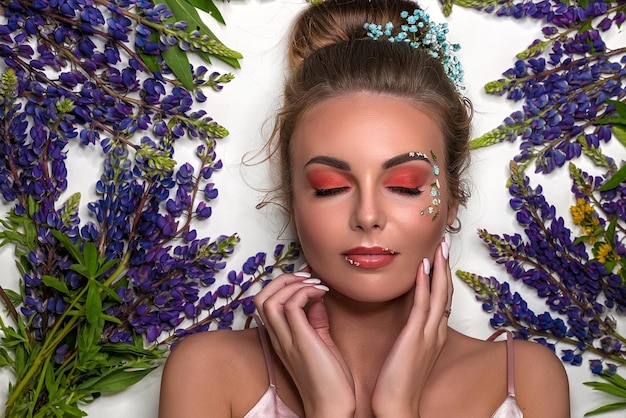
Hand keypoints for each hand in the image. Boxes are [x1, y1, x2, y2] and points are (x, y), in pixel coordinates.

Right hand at [254, 267, 355, 416]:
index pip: (266, 303)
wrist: (332, 408)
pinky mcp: (301, 342)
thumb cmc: (330, 381)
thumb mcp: (322, 343)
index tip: (306, 279)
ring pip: (269, 300)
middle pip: (261, 298)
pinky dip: (304, 292)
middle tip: (306, 276)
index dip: (282, 285)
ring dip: (292, 284)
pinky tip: (321, 294)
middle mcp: (279, 339)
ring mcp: (287, 340)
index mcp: (281, 339)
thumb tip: (316, 298)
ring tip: (314, 284)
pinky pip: (291, 307)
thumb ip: (316, 320)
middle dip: (282, 279)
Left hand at [371, 238, 452, 417]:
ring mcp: (428, 334)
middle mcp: (435, 331)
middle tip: (443, 243)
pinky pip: (423, 305)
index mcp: (433, 334)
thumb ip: (409, 332)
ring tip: (437, 246)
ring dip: (439, 268)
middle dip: (444, 266)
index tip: (438, 255)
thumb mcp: (407, 351)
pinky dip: (425, 284)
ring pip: (439, 294)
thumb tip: (405, 316)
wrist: (396, 406)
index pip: (441, 298)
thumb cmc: (397, 381)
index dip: (441, 275)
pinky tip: (423, 267)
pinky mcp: (416, 337)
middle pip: (445, 292)